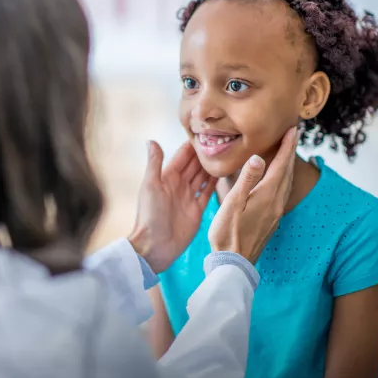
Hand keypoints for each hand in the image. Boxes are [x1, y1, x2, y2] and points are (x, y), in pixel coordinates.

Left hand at [129, 141, 216, 273]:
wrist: (154, 246)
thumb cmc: (149, 216)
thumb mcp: (150, 186)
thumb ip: (154, 163)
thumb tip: (151, 140)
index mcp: (166, 177)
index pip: (182, 156)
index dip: (193, 145)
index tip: (207, 131)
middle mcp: (178, 185)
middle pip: (194, 165)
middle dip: (206, 154)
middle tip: (224, 140)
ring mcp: (188, 197)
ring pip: (203, 177)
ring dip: (212, 167)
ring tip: (228, 154)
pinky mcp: (197, 210)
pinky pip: (208, 193)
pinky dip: (215, 184)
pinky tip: (226, 174)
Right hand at [208, 127, 298, 262]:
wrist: (234, 262)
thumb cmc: (228, 233)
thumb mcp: (232, 204)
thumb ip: (246, 180)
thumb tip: (259, 158)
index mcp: (267, 195)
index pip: (281, 165)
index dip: (287, 146)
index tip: (293, 130)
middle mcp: (276, 203)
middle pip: (287, 172)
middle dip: (290, 152)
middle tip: (293, 135)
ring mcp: (275, 213)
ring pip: (287, 183)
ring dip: (288, 166)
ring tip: (287, 154)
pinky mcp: (272, 221)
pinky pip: (282, 193)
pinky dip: (283, 180)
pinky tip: (278, 180)